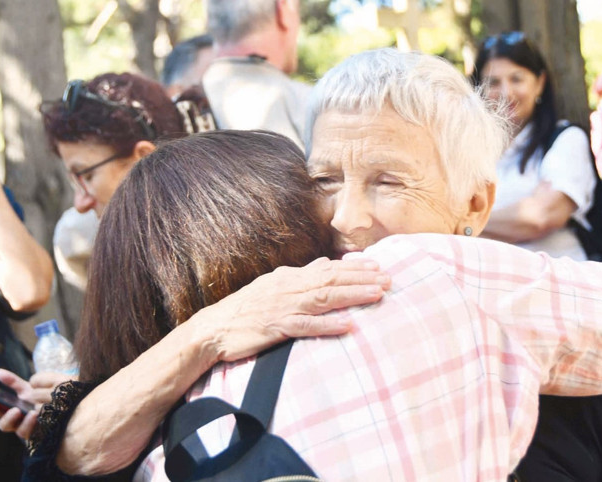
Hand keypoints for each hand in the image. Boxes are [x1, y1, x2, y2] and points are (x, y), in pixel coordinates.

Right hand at [0, 369, 73, 439]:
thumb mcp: (51, 380)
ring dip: (24, 423)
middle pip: (5, 424)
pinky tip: (43, 418)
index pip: (3, 404)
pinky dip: (38, 428)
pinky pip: (36, 437)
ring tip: (33, 413)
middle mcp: (26, 417)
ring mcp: (35, 428)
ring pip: (20, 432)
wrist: (87, 401)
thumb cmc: (68, 390)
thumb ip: (34, 379)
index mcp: (23, 402)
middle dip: (6, 417)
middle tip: (15, 410)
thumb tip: (7, 375)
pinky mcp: (45, 437)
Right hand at [194, 257, 390, 362]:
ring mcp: (283, 307)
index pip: (328, 269)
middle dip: (362, 278)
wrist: (212, 330)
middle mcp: (289, 288)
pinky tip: (348, 324)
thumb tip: (325, 264)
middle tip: (389, 278)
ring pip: (324, 298)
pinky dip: (328, 324)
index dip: (355, 268)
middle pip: (332, 280)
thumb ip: (301, 276)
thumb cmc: (244, 311)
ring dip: (353, 295)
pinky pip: (306, 325)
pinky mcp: (276, 327)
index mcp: (289, 278)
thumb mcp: (273, 287)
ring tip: (377, 294)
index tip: (378, 267)